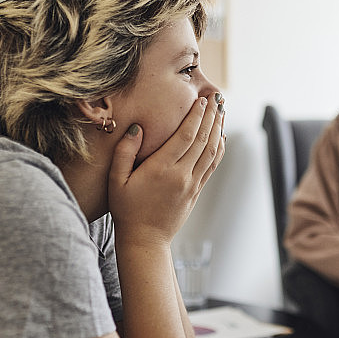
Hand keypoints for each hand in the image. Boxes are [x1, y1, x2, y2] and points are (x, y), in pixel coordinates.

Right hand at [108, 93, 224, 245]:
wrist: (145, 239)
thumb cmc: (126, 209)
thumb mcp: (116, 180)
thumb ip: (124, 152)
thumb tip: (137, 128)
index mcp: (161, 169)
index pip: (185, 137)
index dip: (196, 116)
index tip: (201, 100)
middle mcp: (181, 175)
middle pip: (202, 140)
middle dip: (211, 116)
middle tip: (217, 97)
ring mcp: (192, 184)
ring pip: (211, 151)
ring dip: (218, 129)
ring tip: (222, 111)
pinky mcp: (196, 191)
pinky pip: (212, 165)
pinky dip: (219, 148)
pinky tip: (220, 136)